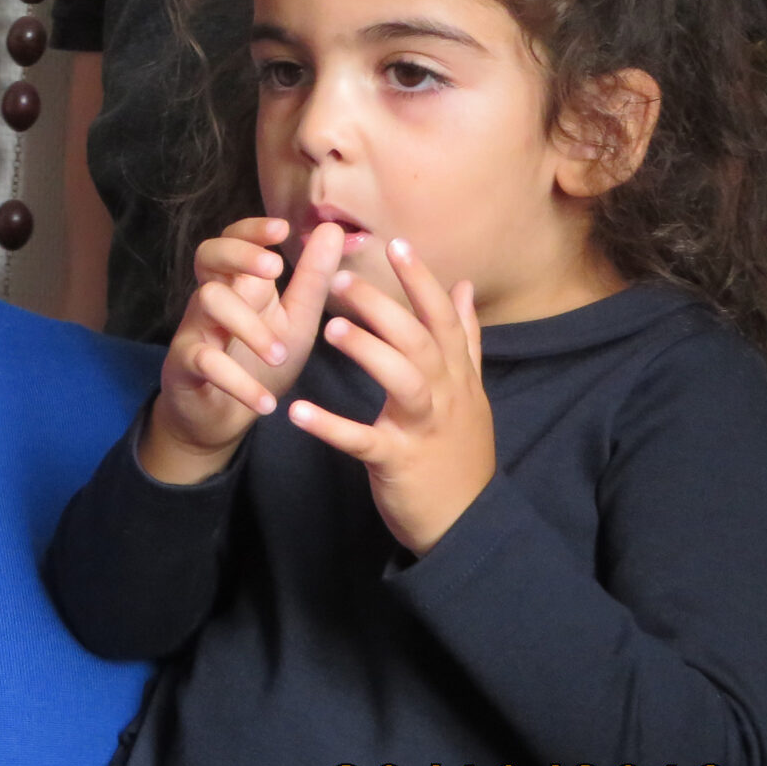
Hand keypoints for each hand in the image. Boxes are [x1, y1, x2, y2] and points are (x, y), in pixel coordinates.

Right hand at [143, 218, 346, 483]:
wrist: (221, 416)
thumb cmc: (259, 361)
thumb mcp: (296, 320)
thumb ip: (313, 279)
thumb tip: (332, 228)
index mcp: (240, 283)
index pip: (234, 239)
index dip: (252, 229)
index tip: (283, 229)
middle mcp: (212, 297)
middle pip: (209, 254)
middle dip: (240, 253)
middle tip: (275, 269)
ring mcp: (195, 328)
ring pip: (208, 300)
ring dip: (248, 325)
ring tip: (280, 355)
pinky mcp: (183, 364)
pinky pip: (205, 361)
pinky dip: (239, 383)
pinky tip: (267, 403)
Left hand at [289, 238, 496, 555]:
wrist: (467, 523)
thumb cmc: (457, 449)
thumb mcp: (469, 391)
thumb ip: (465, 339)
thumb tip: (464, 287)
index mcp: (456, 376)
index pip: (443, 318)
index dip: (422, 280)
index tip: (396, 242)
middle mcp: (446, 396)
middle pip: (421, 340)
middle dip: (384, 306)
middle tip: (340, 277)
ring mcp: (423, 429)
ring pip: (404, 381)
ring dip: (369, 352)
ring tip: (329, 328)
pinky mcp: (397, 462)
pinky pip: (363, 440)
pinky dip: (331, 426)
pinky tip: (298, 412)